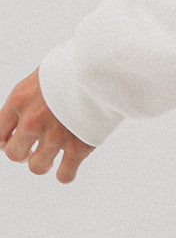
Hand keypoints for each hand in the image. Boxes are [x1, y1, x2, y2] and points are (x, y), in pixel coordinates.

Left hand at [1, 69, 94, 183]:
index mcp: (20, 100)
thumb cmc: (76, 62)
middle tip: (32, 149)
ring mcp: (55, 136)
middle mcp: (32, 121)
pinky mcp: (78, 146)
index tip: (12, 140)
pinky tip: (68, 167)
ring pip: (37, 167)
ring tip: (51, 158)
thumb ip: (33, 94)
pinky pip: (65, 174)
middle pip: (14, 154)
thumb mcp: (45, 72)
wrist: (103, 64)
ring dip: (43, 163)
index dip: (5, 139)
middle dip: (23, 153)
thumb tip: (33, 106)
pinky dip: (66, 173)